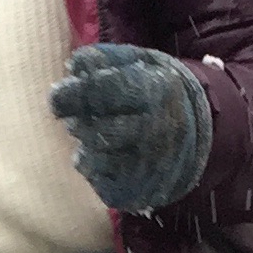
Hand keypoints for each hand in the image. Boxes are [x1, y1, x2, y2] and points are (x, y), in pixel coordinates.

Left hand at [49, 42, 212, 212]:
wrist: (197, 137)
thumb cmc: (158, 93)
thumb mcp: (144, 63)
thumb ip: (109, 59)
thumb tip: (74, 65)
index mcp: (157, 92)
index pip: (108, 92)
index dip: (76, 94)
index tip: (56, 95)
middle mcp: (156, 132)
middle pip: (98, 131)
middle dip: (77, 123)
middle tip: (74, 118)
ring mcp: (149, 167)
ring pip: (95, 159)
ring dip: (85, 145)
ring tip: (94, 134)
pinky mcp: (138, 192)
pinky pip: (99, 183)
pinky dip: (93, 168)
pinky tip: (104, 156)